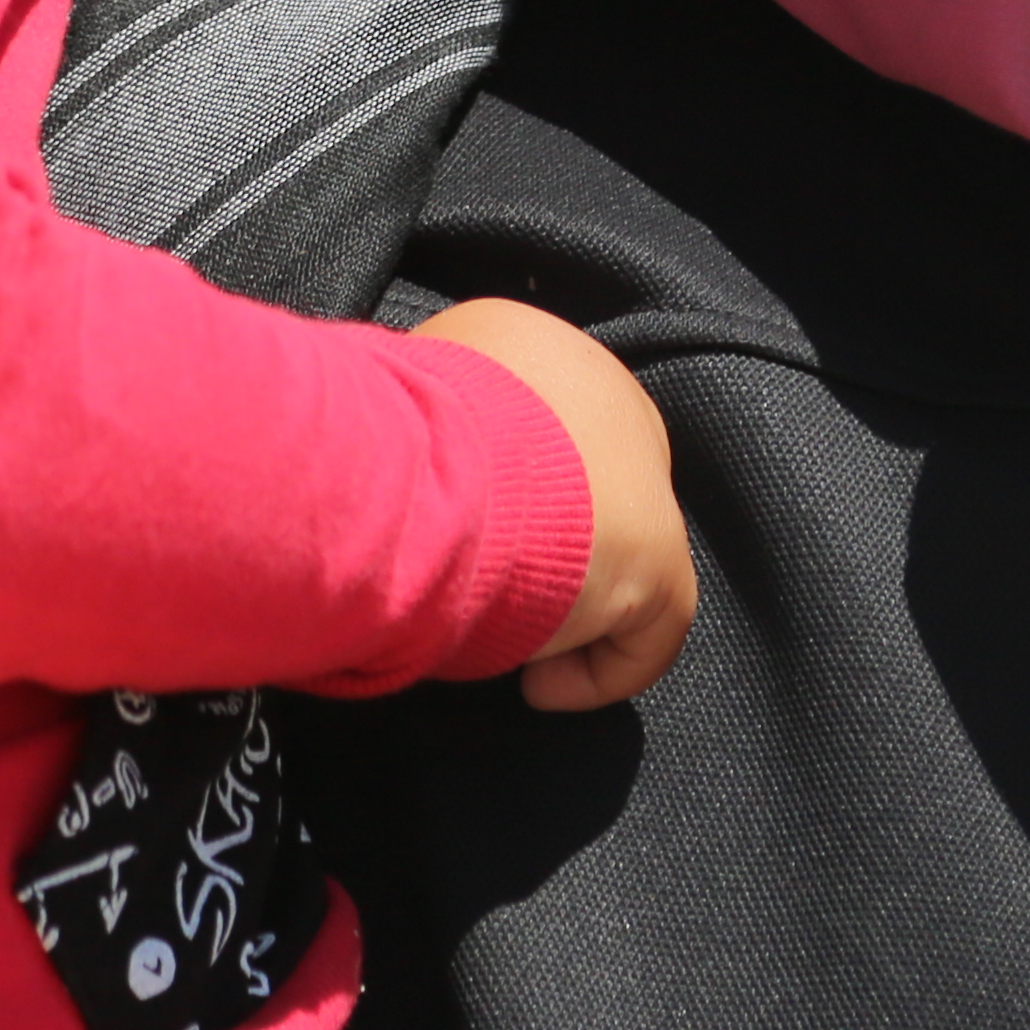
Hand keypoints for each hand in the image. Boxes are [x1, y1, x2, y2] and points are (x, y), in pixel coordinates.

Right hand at [408, 294, 696, 709]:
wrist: (409, 471)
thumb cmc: (371, 442)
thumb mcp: (380, 413)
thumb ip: (405, 436)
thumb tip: (375, 474)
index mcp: (529, 345)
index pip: (537, 426)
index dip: (505, 496)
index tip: (455, 544)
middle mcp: (602, 388)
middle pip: (590, 485)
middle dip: (546, 549)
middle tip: (482, 594)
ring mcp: (640, 470)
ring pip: (617, 554)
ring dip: (564, 605)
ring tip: (504, 635)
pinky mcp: (658, 551)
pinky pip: (649, 628)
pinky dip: (595, 669)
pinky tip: (539, 684)